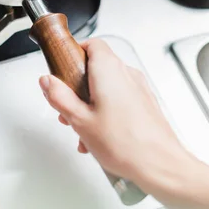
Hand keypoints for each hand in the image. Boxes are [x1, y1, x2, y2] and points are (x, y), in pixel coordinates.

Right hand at [39, 38, 208, 208]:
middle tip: (67, 106)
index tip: (62, 68)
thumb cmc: (126, 144)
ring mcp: (138, 88)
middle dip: (78, 86)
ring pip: (107, 86)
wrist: (160, 165)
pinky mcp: (145, 103)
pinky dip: (106, 111)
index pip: (92, 44)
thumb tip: (48, 82)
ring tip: (82, 129)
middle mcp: (126, 74)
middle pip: (97, 67)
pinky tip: (98, 137)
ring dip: (90, 102)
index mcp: (109, 70)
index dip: (75, 52)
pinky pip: (120, 99)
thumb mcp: (80, 120)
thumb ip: (60, 97)